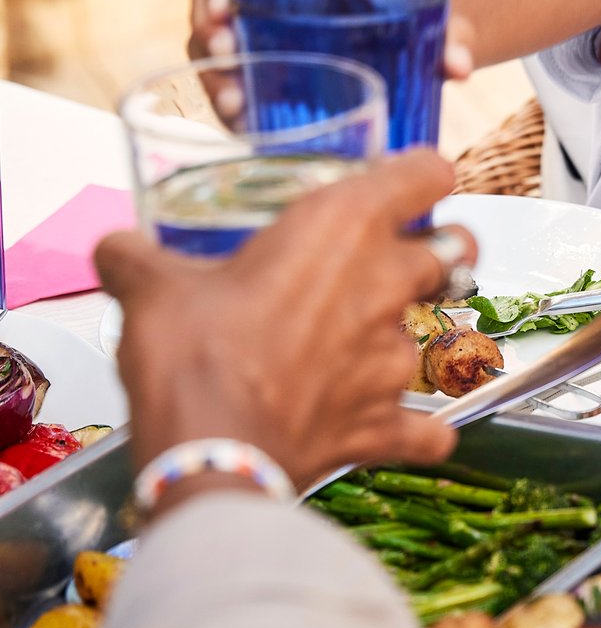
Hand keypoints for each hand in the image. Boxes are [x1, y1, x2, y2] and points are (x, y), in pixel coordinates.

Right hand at [96, 150, 475, 492]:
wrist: (211, 455)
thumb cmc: (192, 357)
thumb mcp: (150, 288)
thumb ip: (137, 256)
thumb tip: (116, 249)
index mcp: (342, 228)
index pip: (425, 172)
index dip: (423, 174)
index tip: (408, 182)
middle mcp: (385, 285)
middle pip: (457, 249)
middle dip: (439, 250)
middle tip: (398, 258)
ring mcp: (394, 358)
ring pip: (433, 335)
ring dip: (403, 337)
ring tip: (355, 348)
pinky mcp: (387, 423)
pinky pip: (426, 430)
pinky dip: (417, 430)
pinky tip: (394, 426)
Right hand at [189, 0, 475, 78]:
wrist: (419, 47)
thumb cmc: (423, 25)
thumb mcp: (437, 26)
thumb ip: (452, 39)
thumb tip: (460, 65)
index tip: (222, 9)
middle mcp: (277, 1)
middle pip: (218, 8)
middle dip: (212, 36)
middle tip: (229, 65)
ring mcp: (266, 39)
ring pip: (216, 50)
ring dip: (215, 76)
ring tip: (235, 105)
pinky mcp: (268, 76)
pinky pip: (233, 85)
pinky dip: (229, 103)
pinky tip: (242, 125)